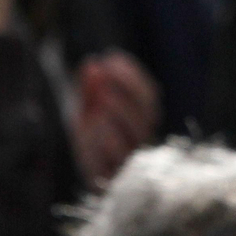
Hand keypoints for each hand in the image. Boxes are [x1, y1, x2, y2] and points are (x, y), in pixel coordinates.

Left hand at [73, 51, 160, 184]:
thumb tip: (91, 64)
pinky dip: (104, 140)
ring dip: (116, 115)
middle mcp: (144, 137)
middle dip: (124, 92)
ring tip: (96, 105)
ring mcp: (132, 159)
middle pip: (147, 113)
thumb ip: (89, 86)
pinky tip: (89, 125)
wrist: (91, 172)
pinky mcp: (115, 177)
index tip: (107, 59)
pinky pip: (116, 160)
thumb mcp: (88, 105)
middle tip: (100, 80)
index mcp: (144, 116)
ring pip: (136, 136)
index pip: (148, 93)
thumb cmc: (92, 132)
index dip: (129, 75)